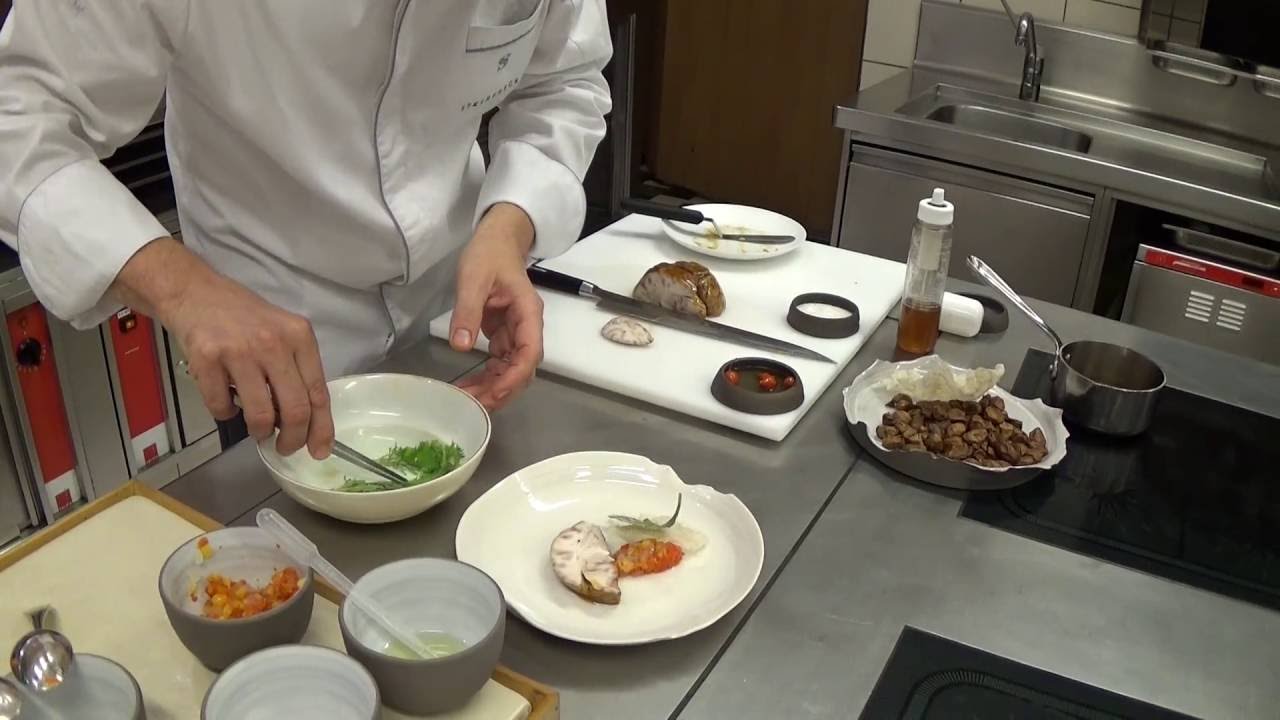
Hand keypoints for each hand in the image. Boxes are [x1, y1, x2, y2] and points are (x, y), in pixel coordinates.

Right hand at [112, 238, 334, 458]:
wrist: (195, 292)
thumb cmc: (242, 316)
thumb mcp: (281, 333)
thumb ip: (296, 369)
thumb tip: (306, 420)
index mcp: (300, 337)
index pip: (318, 392)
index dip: (321, 428)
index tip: (319, 450)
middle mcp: (274, 343)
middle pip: (295, 409)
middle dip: (292, 439)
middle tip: (284, 447)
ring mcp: (239, 351)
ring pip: (260, 415)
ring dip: (259, 431)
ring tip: (257, 428)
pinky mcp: (207, 359)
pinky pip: (222, 407)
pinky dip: (225, 413)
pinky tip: (226, 399)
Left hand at [451, 203, 541, 410]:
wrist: (496, 241)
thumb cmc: (488, 255)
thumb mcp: (473, 278)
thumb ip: (467, 312)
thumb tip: (460, 346)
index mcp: (528, 313)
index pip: (530, 353)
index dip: (515, 377)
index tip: (495, 394)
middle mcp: (527, 328)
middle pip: (522, 369)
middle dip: (501, 390)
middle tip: (473, 406)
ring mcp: (516, 334)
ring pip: (511, 370)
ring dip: (492, 388)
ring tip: (466, 402)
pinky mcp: (503, 336)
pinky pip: (498, 364)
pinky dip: (486, 378)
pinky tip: (468, 387)